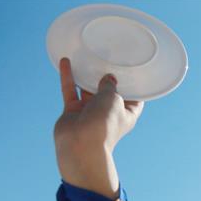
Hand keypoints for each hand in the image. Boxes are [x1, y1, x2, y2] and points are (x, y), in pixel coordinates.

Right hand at [54, 58, 143, 197]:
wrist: (81, 145)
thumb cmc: (104, 124)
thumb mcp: (113, 99)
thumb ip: (110, 85)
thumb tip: (110, 78)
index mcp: (127, 114)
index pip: (134, 98)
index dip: (134, 85)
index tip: (133, 69)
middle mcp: (109, 113)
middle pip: (109, 92)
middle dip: (108, 77)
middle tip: (107, 56)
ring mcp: (90, 112)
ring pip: (88, 89)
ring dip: (87, 75)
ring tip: (87, 55)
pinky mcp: (73, 111)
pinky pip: (70, 90)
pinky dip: (69, 76)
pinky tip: (66, 61)